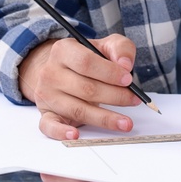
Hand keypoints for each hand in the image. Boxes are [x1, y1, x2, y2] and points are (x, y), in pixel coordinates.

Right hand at [19, 34, 139, 140]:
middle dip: (114, 96)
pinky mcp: (46, 114)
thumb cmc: (85, 59)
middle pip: (85, 88)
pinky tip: (75, 135)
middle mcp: (51, 73)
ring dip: (104, 118)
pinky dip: (61, 132)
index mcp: (63, 50)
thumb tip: (125, 65)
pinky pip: (50, 125)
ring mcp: (47, 95)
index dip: (110, 73)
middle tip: (134, 100)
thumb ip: (120, 48)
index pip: (86, 62)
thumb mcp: (104, 46)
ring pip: (77, 110)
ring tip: (125, 122)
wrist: (59, 70)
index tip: (128, 80)